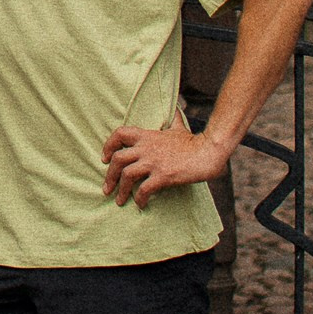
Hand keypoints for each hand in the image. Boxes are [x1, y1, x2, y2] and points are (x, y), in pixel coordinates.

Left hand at [101, 121, 224, 206]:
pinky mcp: (163, 175)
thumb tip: (175, 109)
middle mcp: (146, 148)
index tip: (104, 158)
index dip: (108, 146)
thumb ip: (172, 119)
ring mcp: (154, 162)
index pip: (119, 134)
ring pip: (127, 175)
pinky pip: (144, 189)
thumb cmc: (193, 142)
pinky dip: (139, 198)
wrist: (208, 152)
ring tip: (120, 200)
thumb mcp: (178, 127)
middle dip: (109, 175)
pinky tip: (141, 204)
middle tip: (107, 188)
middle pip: (118, 159)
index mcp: (147, 136)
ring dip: (121, 190)